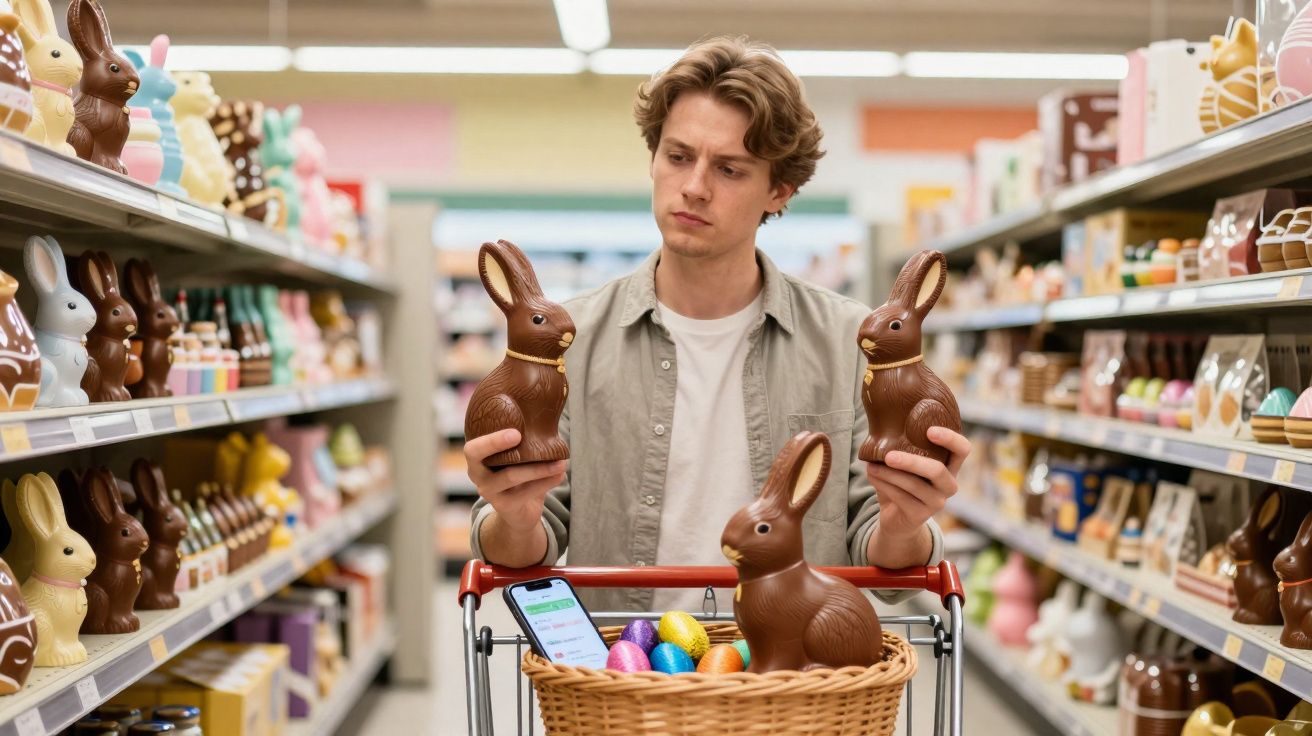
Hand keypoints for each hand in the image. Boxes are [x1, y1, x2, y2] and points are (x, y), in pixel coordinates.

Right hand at [465, 429, 566, 532]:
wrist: (520, 512)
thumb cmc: (520, 475)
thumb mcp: (518, 458)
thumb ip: (525, 442)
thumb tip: (549, 420)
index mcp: (478, 458)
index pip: (473, 448)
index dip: (491, 440)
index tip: (516, 432)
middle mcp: (477, 475)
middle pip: (478, 457)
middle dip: (496, 443)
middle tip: (520, 435)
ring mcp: (488, 492)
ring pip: (511, 475)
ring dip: (539, 467)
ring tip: (561, 462)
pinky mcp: (504, 506)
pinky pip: (526, 492)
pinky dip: (546, 482)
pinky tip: (560, 474)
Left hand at [865, 427, 970, 541]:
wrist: (896, 519)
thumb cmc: (901, 483)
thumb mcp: (905, 464)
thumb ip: (900, 447)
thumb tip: (879, 424)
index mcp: (949, 466)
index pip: (962, 450)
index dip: (951, 439)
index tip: (929, 430)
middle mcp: (949, 485)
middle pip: (937, 470)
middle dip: (911, 462)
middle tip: (888, 456)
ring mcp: (937, 502)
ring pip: (914, 484)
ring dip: (889, 474)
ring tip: (870, 466)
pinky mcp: (921, 515)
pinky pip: (901, 497)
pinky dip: (883, 485)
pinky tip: (872, 475)